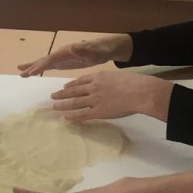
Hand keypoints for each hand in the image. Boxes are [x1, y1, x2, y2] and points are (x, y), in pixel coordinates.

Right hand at [18, 34, 132, 75]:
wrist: (105, 48)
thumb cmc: (100, 50)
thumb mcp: (93, 50)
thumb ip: (83, 49)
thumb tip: (71, 47)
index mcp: (66, 51)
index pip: (51, 59)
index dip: (40, 66)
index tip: (31, 73)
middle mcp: (61, 53)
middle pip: (44, 60)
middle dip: (32, 67)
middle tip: (20, 74)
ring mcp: (61, 57)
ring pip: (44, 62)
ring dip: (32, 67)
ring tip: (20, 73)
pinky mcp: (64, 62)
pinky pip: (49, 66)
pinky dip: (40, 69)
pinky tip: (33, 73)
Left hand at [50, 70, 169, 121]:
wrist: (139, 91)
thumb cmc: (134, 82)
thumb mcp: (117, 76)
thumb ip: (109, 80)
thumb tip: (109, 84)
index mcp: (98, 76)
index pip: (81, 80)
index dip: (71, 84)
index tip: (64, 86)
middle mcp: (93, 87)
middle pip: (73, 90)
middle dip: (62, 93)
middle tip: (52, 96)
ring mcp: (94, 100)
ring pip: (74, 102)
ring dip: (63, 104)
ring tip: (54, 106)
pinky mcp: (98, 112)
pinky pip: (82, 114)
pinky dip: (73, 116)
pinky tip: (65, 117)